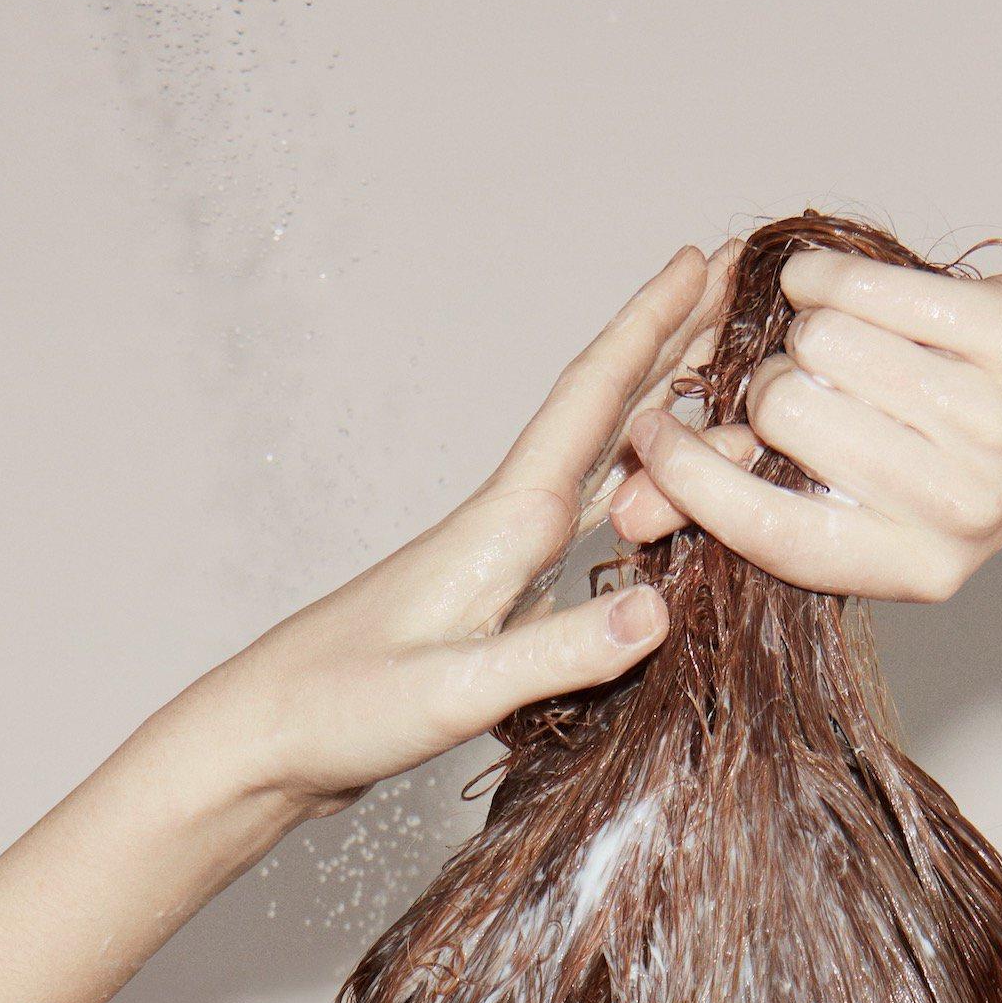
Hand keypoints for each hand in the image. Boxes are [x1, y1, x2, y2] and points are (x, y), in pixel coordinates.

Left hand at [162, 242, 731, 820]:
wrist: (265, 742)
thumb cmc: (339, 710)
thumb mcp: (456, 691)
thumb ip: (558, 653)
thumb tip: (661, 608)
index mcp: (503, 525)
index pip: (592, 400)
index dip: (652, 326)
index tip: (707, 260)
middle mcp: (508, 527)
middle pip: (606, 413)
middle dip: (671, 345)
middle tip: (736, 287)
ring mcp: (502, 562)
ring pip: (604, 465)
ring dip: (661, 413)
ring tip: (719, 377)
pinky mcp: (500, 604)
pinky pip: (592, 526)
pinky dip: (638, 496)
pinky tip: (659, 501)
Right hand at [608, 252, 1001, 601]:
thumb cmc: (958, 463)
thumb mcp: (871, 509)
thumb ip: (759, 502)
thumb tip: (627, 510)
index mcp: (913, 570)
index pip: (769, 531)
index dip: (690, 480)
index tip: (651, 432)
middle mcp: (956, 505)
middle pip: (782, 409)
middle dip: (769, 383)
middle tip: (802, 383)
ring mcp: (990, 419)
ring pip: (818, 338)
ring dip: (806, 325)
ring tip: (842, 343)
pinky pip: (862, 283)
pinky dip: (825, 272)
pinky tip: (832, 284)